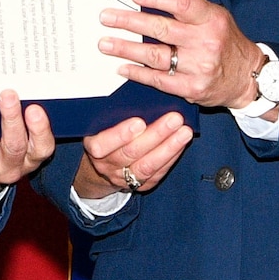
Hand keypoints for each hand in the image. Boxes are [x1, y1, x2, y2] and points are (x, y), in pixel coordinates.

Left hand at [0, 92, 54, 189]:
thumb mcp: (11, 134)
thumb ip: (16, 116)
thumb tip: (12, 83)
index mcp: (28, 157)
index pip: (42, 148)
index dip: (40, 130)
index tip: (34, 108)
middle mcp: (10, 167)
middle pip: (14, 147)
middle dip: (11, 119)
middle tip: (7, 95)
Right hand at [74, 110, 191, 199]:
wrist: (106, 164)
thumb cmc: (106, 135)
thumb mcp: (102, 124)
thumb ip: (114, 115)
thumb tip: (138, 94)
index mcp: (94, 146)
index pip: (102, 144)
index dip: (120, 134)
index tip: (139, 122)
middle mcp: (106, 165)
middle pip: (131, 152)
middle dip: (156, 135)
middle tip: (174, 119)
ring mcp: (123, 178)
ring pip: (147, 165)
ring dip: (169, 147)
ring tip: (184, 132)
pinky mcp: (140, 185)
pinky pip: (157, 172)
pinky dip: (171, 157)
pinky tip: (181, 143)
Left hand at [98, 0, 274, 112]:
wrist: (248, 78)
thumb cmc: (226, 43)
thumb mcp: (216, 18)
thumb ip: (192, 6)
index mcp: (212, 20)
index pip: (182, 5)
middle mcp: (206, 42)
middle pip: (161, 30)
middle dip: (129, 22)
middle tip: (107, 17)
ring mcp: (199, 67)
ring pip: (155, 56)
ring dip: (126, 49)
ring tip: (105, 43)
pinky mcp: (192, 88)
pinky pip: (158, 80)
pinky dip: (137, 73)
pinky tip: (122, 67)